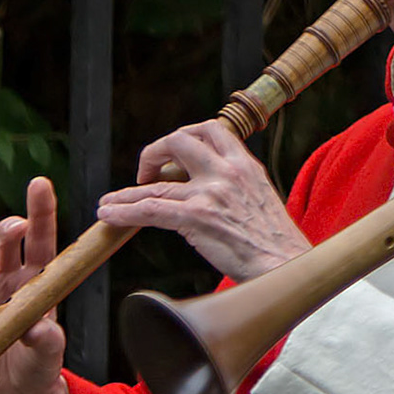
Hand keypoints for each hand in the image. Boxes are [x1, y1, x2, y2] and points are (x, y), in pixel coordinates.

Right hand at [0, 179, 69, 393]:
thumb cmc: (40, 367)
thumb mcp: (50, 354)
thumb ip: (46, 341)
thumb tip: (38, 328)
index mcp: (39, 282)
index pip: (43, 241)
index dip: (42, 212)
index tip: (39, 183)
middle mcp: (9, 283)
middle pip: (8, 246)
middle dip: (9, 231)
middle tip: (14, 228)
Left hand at [99, 122, 309, 281]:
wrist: (284, 264)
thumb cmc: (275, 241)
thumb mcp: (261, 198)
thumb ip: (236, 185)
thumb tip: (209, 190)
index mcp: (246, 165)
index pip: (211, 130)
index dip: (185, 136)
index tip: (175, 156)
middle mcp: (228, 172)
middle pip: (179, 140)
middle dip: (153, 153)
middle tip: (146, 174)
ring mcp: (211, 194)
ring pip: (156, 185)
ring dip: (126, 194)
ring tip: (108, 202)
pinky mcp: (197, 218)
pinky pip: (150, 210)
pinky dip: (124, 211)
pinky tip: (110, 216)